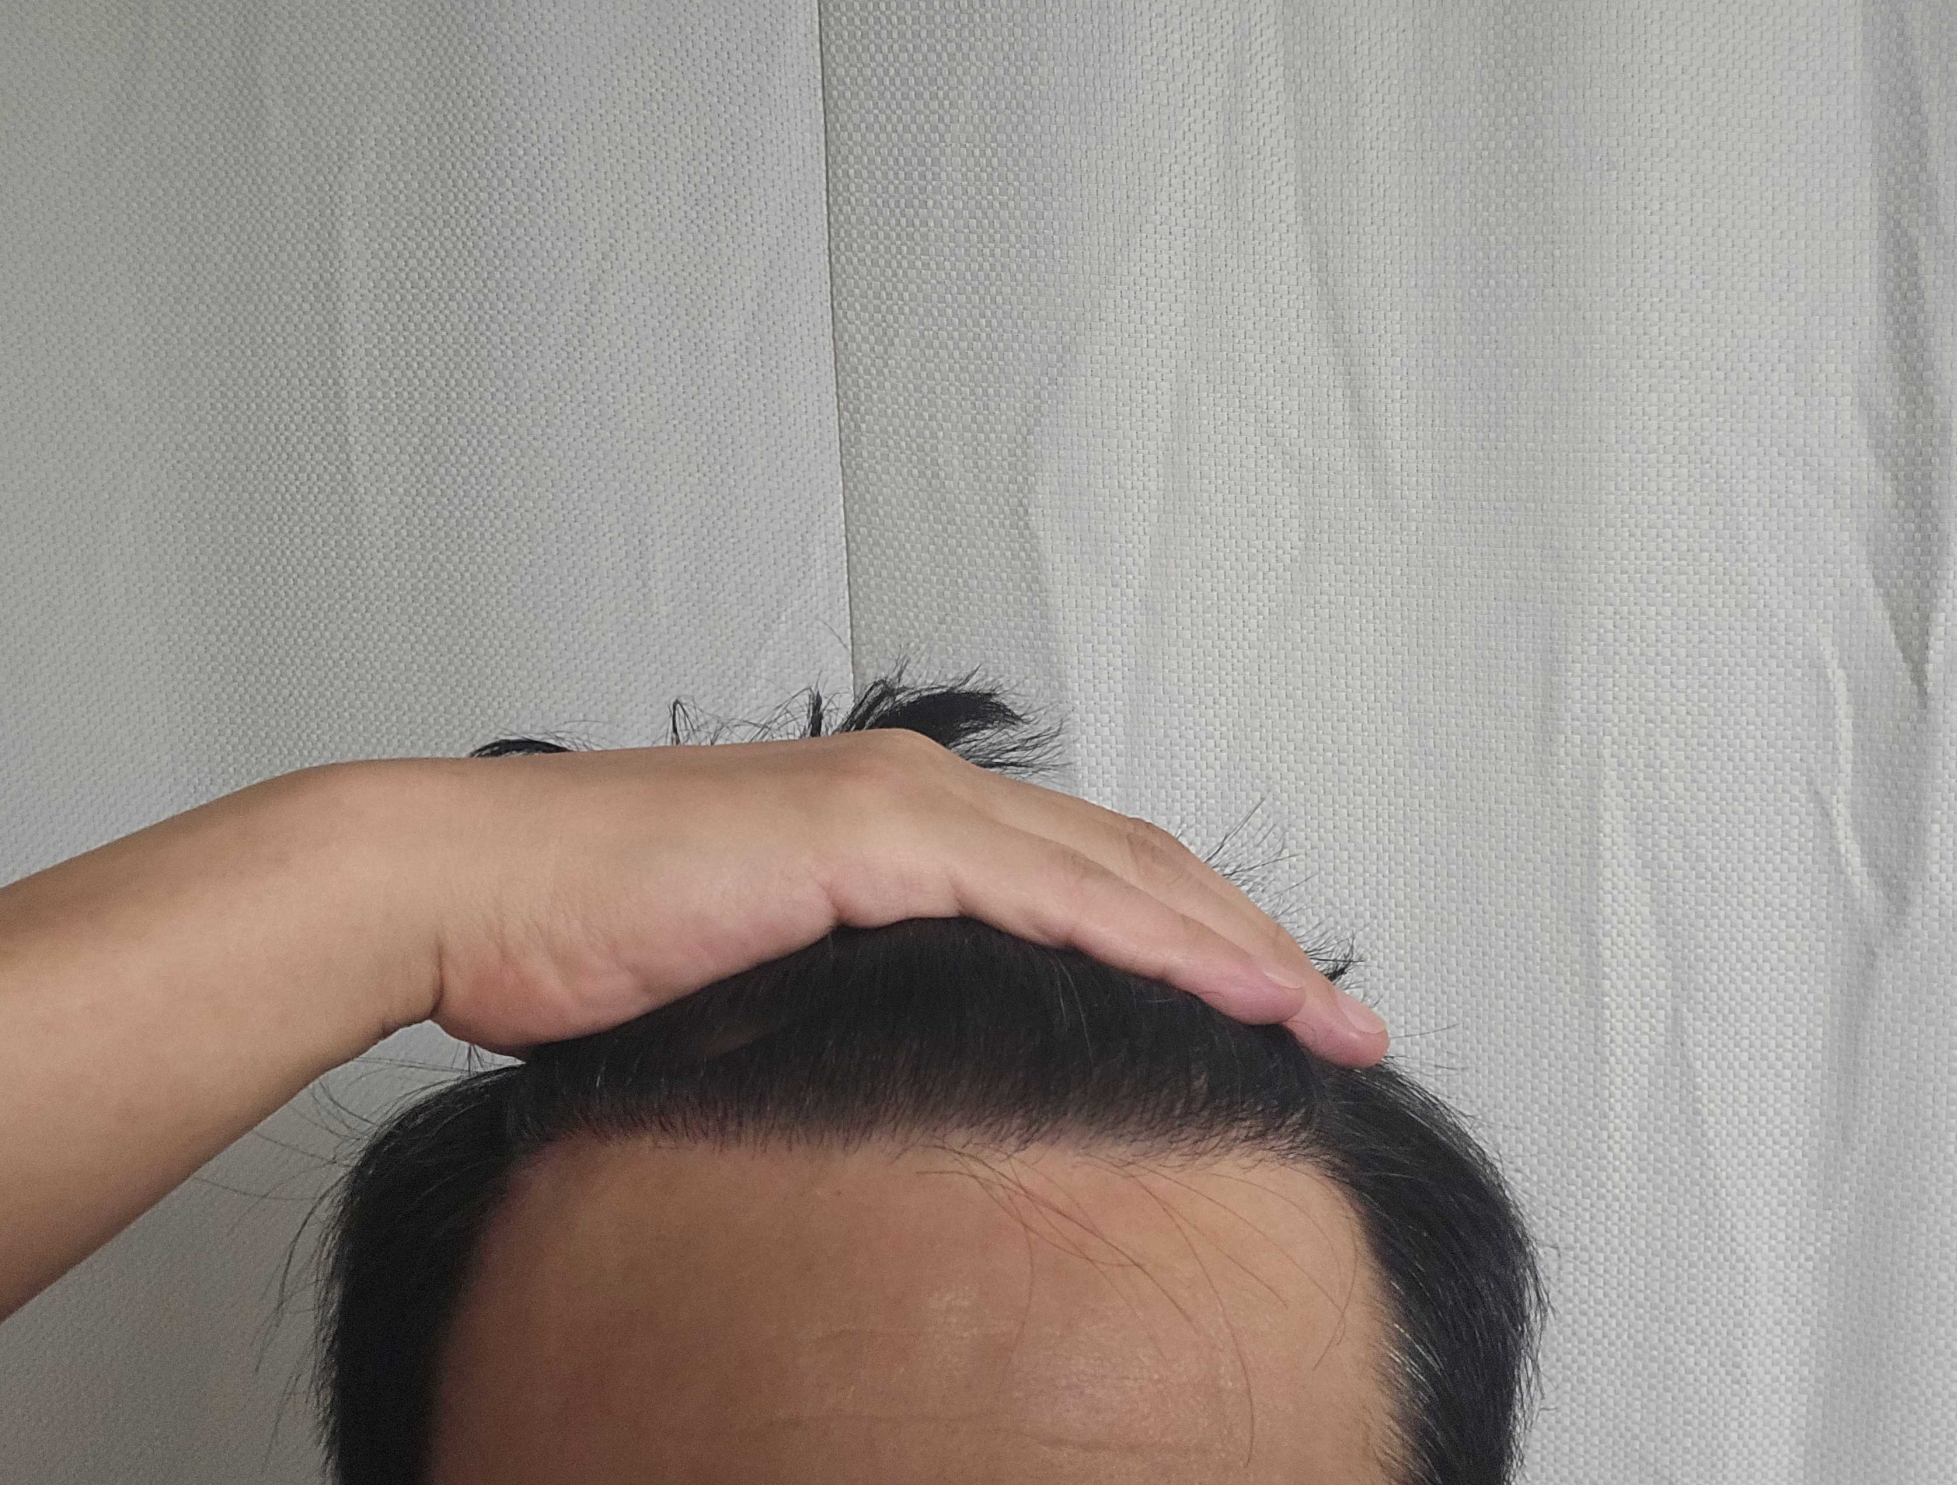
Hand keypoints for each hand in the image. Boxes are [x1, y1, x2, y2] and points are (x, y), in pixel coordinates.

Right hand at [385, 728, 1387, 1065]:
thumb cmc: (586, 936)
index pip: (1089, 869)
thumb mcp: (758, 961)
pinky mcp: (866, 837)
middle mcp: (923, 785)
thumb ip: (856, 979)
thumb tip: (923, 1053)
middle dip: (1252, 940)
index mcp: (902, 810)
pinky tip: (1230, 994)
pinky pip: (1048, 895)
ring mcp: (899, 803)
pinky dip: (1152, 943)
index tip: (1271, 1006)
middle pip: (1136, 862)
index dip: (1194, 932)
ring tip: (1327, 1021)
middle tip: (1342, 1020)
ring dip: (1237, 946)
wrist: (468, 886)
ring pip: (1118, 873)